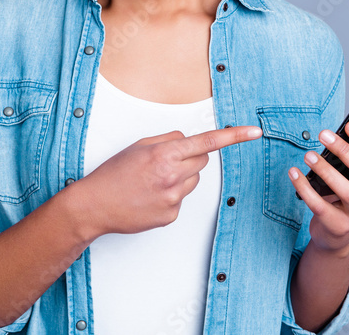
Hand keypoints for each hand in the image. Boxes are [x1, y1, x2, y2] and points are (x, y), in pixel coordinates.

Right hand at [78, 125, 261, 235]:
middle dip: (191, 158)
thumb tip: (187, 141)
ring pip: (193, 181)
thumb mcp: (139, 146)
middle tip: (166, 162)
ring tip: (153, 182)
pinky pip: (182, 199)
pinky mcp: (171, 215)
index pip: (207, 142)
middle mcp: (172, 175)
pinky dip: (170, 196)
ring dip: (180, 177)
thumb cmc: (113, 174)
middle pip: (203, 161)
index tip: (254, 132)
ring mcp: (173, 198)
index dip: (234, 136)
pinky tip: (150, 197)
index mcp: (165, 154)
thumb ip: (168, 140)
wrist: (95, 205)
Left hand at [289, 121, 348, 253]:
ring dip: (326, 171)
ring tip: (309, 155)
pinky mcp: (337, 224)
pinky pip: (320, 206)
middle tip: (323, 134)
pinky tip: (294, 174)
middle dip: (345, 152)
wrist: (336, 234)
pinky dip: (305, 189)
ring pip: (346, 191)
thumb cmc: (346, 198)